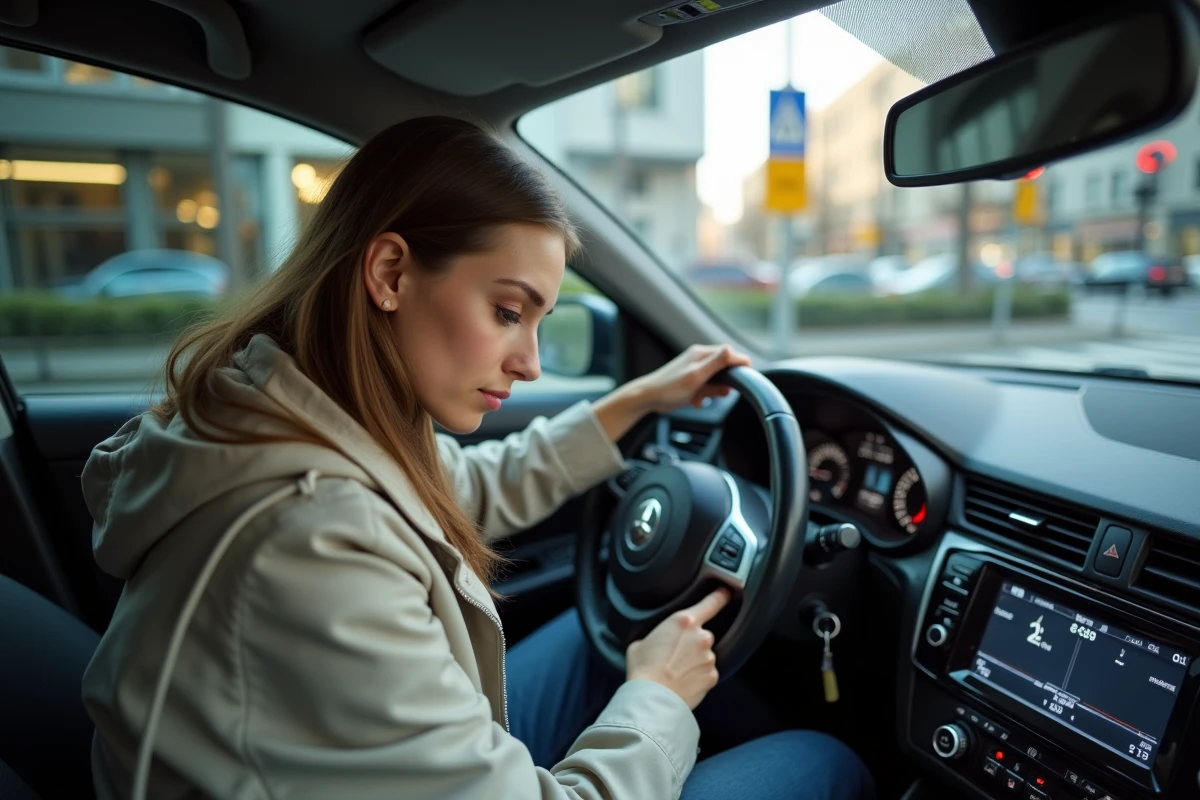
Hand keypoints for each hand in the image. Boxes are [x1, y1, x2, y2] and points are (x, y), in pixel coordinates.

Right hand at [625, 588, 730, 709]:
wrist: (652, 698)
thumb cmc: (644, 670)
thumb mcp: (641, 642)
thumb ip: (656, 635)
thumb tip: (656, 641)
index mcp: (684, 621)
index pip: (711, 603)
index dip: (721, 596)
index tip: (726, 592)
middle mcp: (701, 636)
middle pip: (701, 635)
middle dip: (691, 644)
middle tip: (673, 656)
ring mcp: (709, 657)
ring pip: (704, 655)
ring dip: (694, 661)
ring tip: (675, 672)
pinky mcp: (712, 676)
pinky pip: (707, 673)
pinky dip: (697, 676)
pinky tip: (683, 681)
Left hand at [633, 344, 752, 413]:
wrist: (647, 398)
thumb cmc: (668, 388)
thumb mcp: (696, 376)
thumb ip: (715, 363)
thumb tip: (731, 349)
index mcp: (701, 354)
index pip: (730, 354)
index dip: (741, 365)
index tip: (747, 377)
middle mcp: (699, 359)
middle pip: (725, 368)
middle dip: (725, 383)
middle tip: (722, 395)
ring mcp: (695, 370)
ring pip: (716, 381)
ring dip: (713, 392)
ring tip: (703, 398)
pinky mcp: (691, 381)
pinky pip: (706, 388)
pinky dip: (704, 396)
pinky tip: (696, 401)